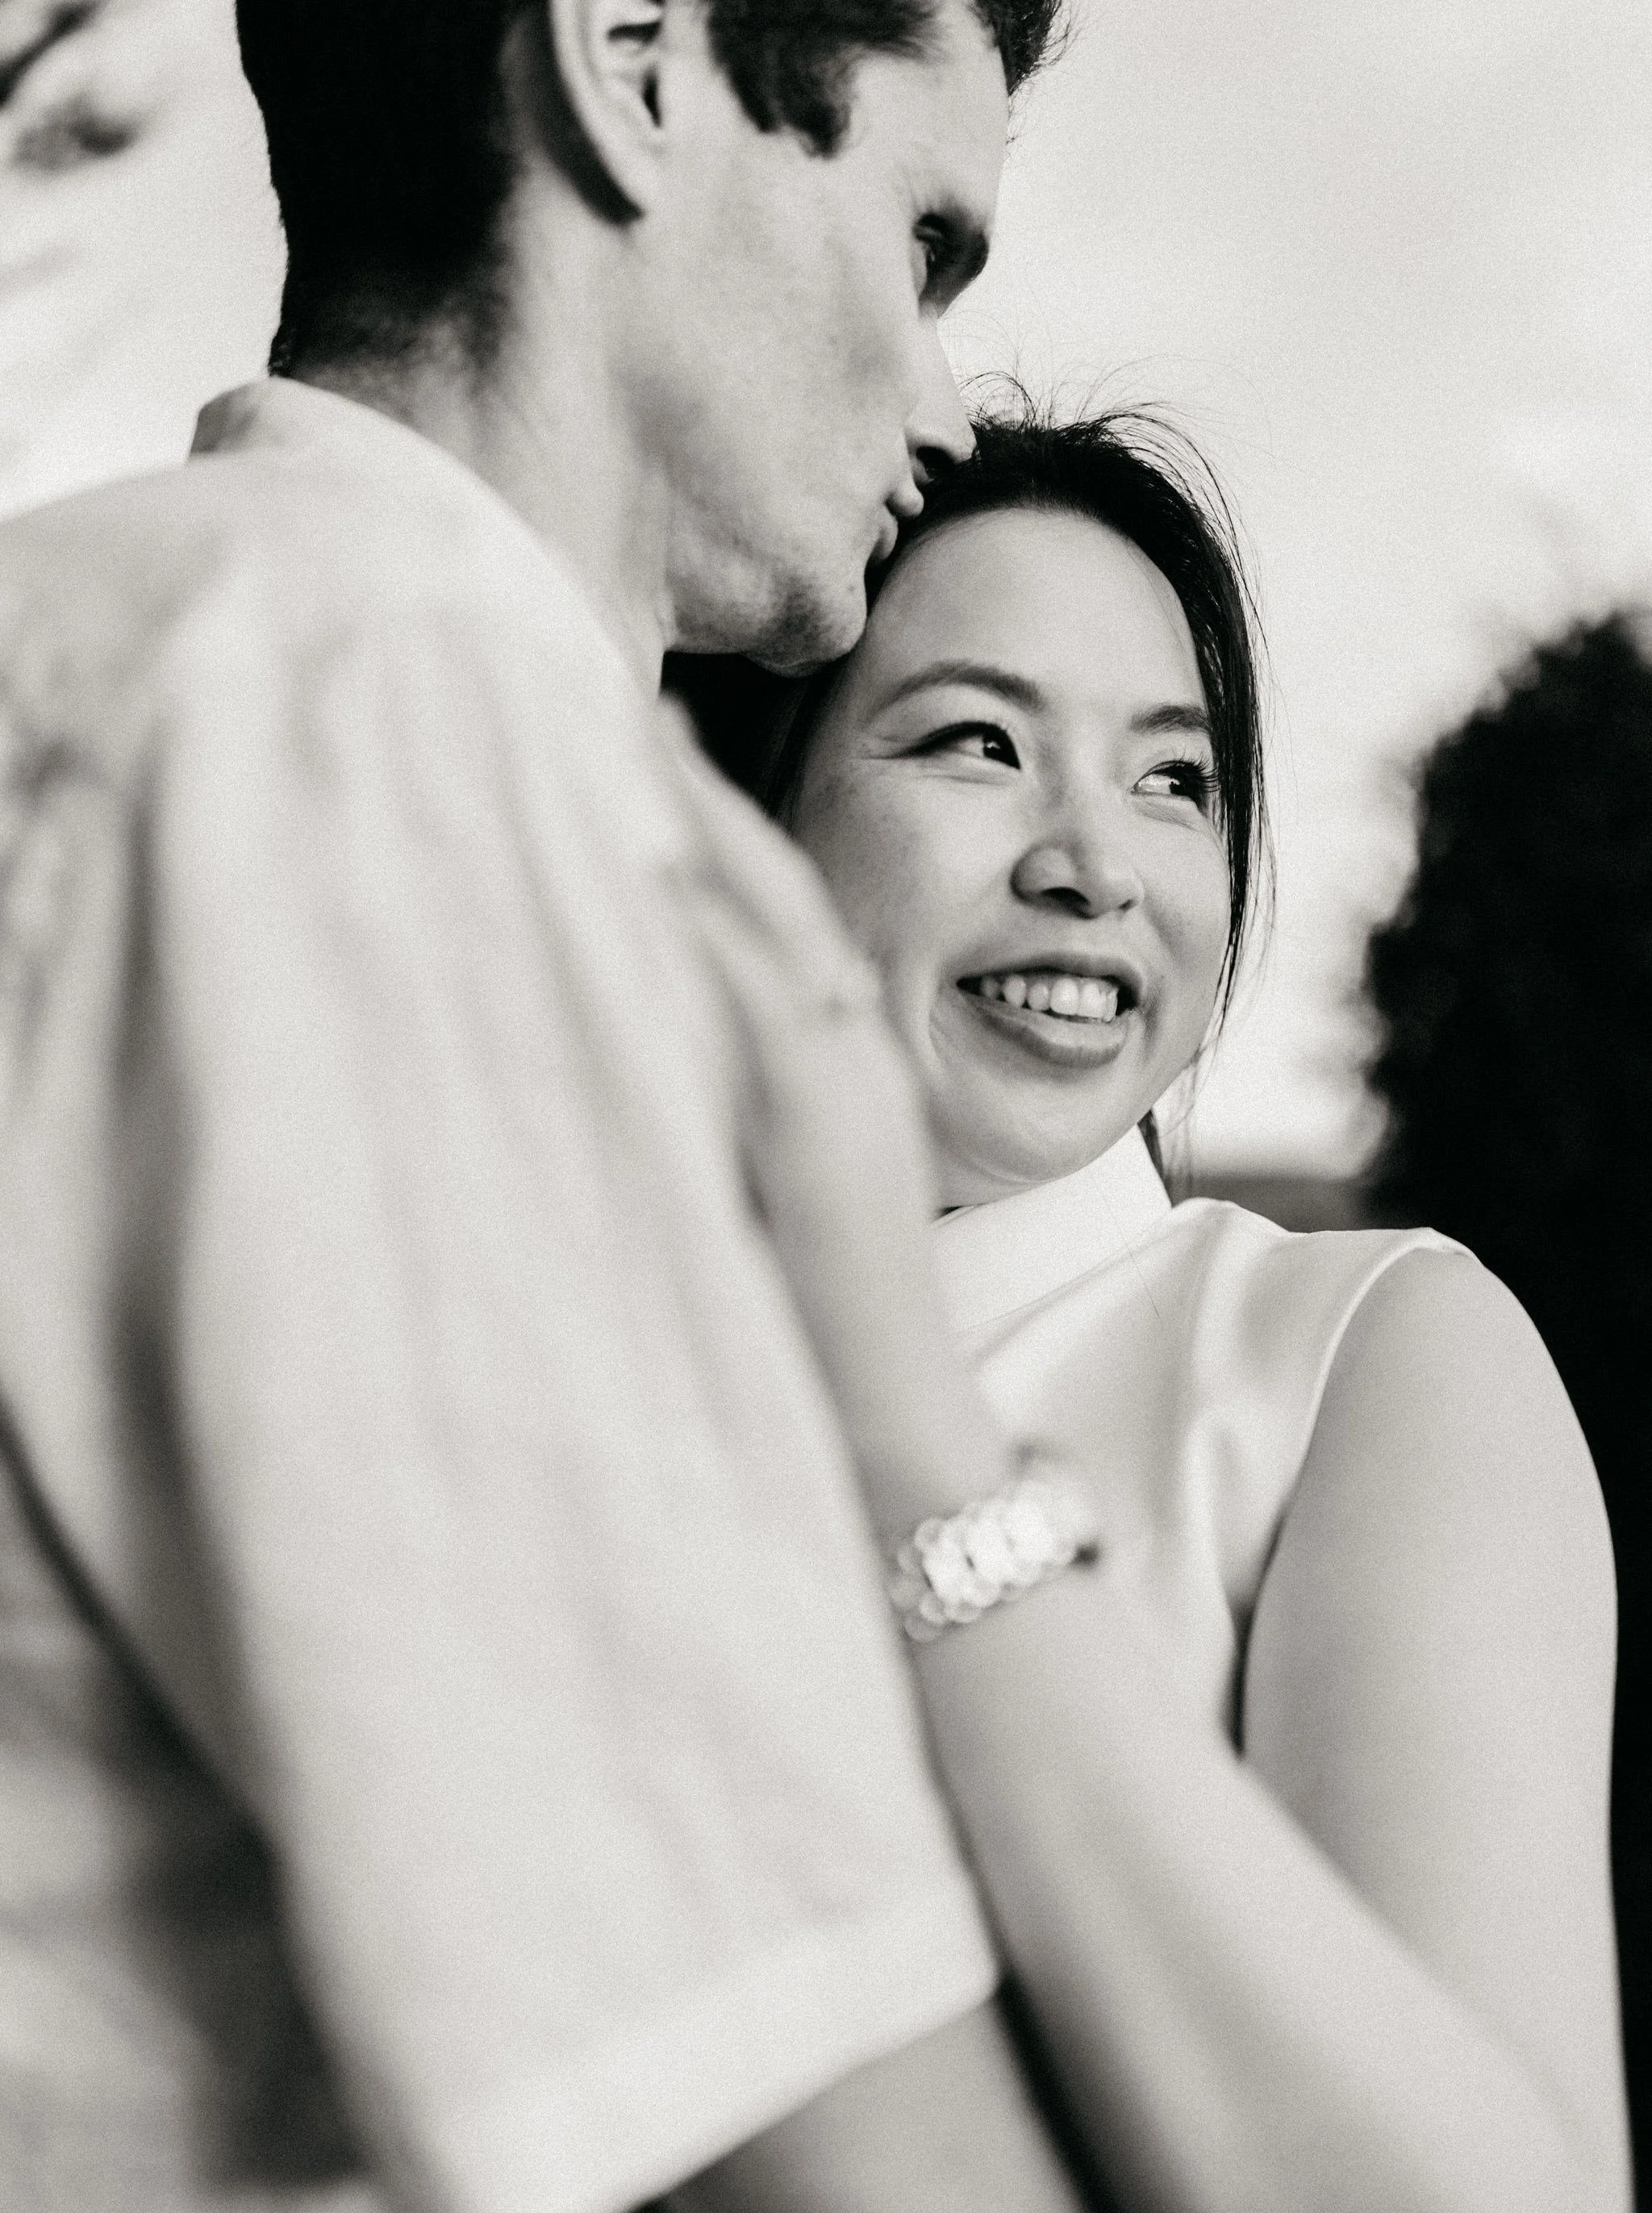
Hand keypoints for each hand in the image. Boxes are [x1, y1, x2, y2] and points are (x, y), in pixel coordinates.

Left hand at [665, 705, 1011, 1539]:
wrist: (891, 1397)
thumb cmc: (826, 1301)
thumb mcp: (779, 1174)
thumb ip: (738, 1100)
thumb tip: (650, 1047)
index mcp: (840, 1054)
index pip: (778, 911)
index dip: (718, 826)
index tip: (650, 752)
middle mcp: (849, 1045)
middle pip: (777, 885)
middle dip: (704, 793)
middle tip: (634, 707)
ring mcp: (842, 1077)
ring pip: (774, 920)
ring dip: (704, 830)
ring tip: (634, 748)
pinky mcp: (820, 1120)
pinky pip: (766, 1003)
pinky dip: (718, 935)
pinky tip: (659, 874)